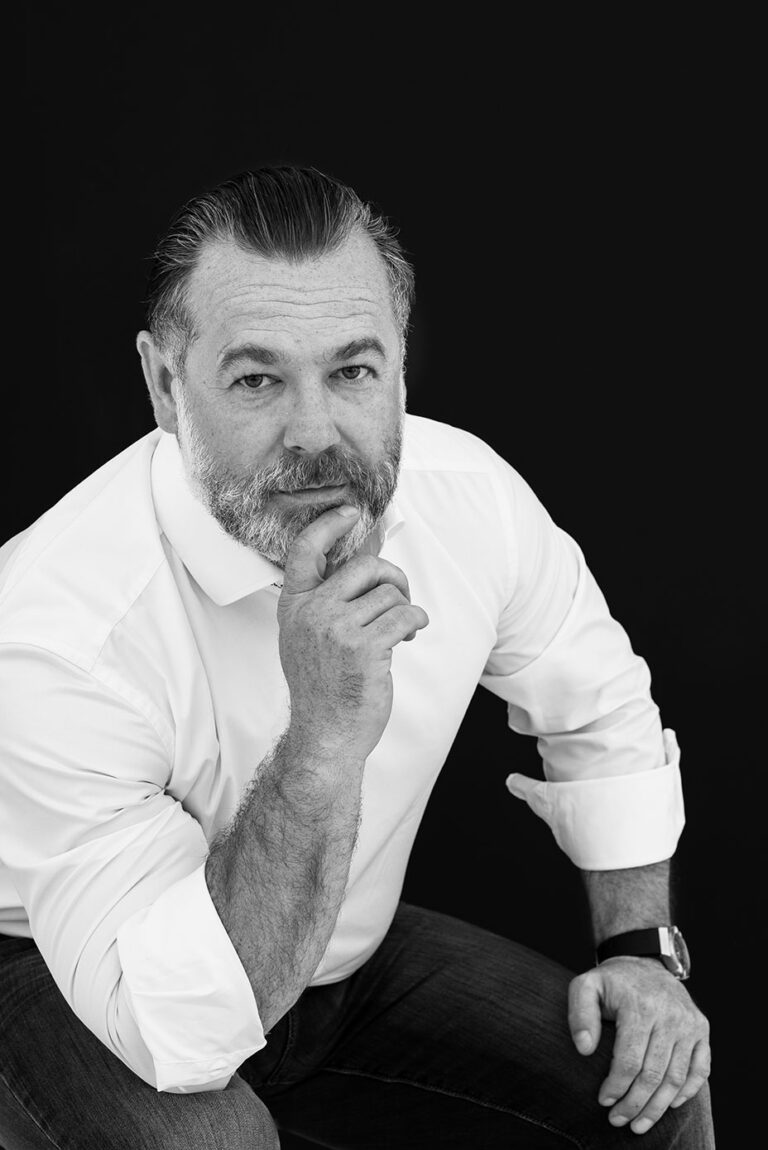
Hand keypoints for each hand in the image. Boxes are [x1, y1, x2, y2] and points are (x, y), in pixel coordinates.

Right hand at [277, 505, 428, 761]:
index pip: (305, 550)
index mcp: (295, 605)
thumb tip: (369, 562)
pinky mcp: (364, 648)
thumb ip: (329, 601)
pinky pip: (404, 614)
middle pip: (365, 566)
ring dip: (405, 608)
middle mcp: (311, 612)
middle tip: (400, 598)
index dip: (329, 524)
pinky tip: (410, 634)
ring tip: (401, 630)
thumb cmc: (324, 686)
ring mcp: (335, 629)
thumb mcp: (309, 637)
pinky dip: (415, 621)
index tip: (350, 510)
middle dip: (393, 577)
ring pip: (389, 594)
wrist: (326, 734)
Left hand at [568, 957, 710, 1135]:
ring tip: (640, 1124)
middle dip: (635, 1104)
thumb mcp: (586, 986)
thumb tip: (584, 1049)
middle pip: (653, 1075)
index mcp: (640, 1006)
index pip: (630, 1061)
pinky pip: (700, 1069)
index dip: (616, 1087)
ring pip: (676, 1078)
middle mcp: (669, 1015)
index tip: (604, 1102)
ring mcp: (689, 1023)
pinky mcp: (702, 1028)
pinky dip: (687, 1092)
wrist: (644, 962)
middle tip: (618, 1121)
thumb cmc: (611, 982)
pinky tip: (670, 1105)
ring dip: (658, 1108)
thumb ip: (579, 1014)